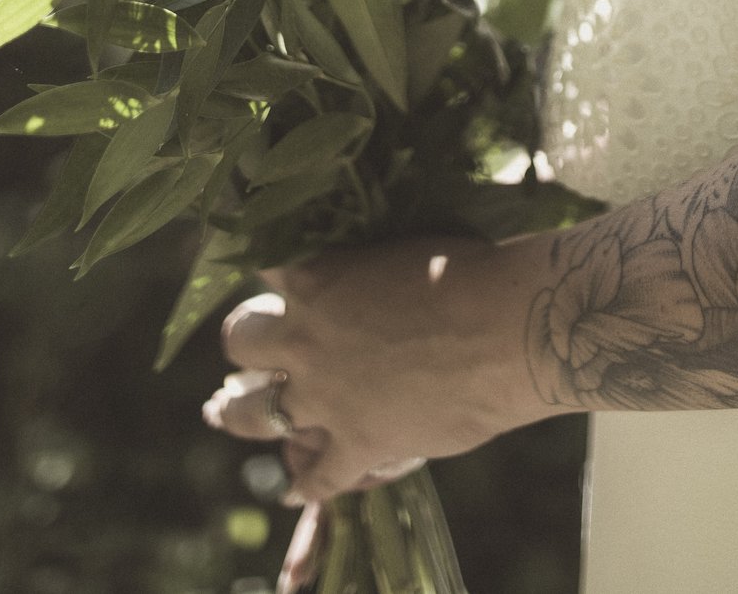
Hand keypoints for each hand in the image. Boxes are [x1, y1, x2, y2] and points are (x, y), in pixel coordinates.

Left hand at [204, 236, 547, 502]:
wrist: (512, 327)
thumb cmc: (471, 270)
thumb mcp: (404, 248)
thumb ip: (366, 264)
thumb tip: (369, 266)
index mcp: (316, 279)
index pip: (262, 264)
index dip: (263, 267)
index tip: (262, 265)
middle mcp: (305, 340)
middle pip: (240, 342)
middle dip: (244, 341)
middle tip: (249, 346)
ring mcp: (325, 399)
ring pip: (253, 413)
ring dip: (237, 410)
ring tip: (225, 408)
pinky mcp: (357, 446)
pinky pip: (317, 476)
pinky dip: (305, 484)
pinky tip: (295, 489)